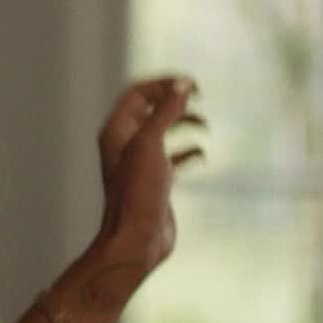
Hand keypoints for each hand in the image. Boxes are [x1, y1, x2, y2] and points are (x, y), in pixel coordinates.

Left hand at [91, 76, 205, 282]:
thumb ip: (166, 112)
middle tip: (199, 95)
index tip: (191, 84)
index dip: (164, 84)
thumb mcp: (151, 144)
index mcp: (117, 130)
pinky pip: (172, 157)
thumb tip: (183, 82)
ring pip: (163, 132)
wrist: (137, 239)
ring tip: (204, 124)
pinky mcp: (155, 181)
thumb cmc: (138, 193)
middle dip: (174, 100)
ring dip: (183, 122)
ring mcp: (140, 163)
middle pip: (150, 109)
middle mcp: (125, 144)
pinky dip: (188, 151)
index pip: (138, 93)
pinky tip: (202, 154)